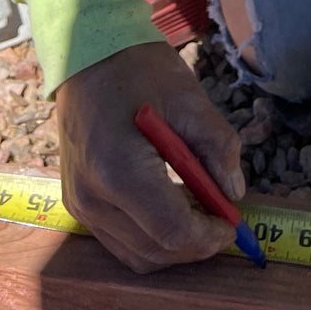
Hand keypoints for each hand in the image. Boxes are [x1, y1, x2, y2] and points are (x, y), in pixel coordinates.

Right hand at [55, 39, 243, 271]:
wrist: (86, 54)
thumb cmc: (138, 70)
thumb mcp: (189, 98)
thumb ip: (217, 146)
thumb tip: (233, 192)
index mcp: (119, 171)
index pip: (172, 231)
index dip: (209, 235)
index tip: (233, 223)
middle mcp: (92, 198)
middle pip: (154, 251)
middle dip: (195, 244)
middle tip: (223, 219)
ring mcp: (80, 206)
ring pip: (136, 255)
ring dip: (174, 244)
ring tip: (198, 210)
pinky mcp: (77, 204)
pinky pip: (119, 241)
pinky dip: (151, 236)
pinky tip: (171, 206)